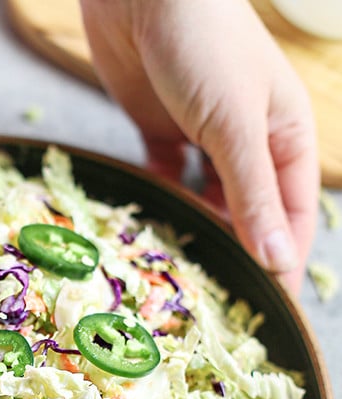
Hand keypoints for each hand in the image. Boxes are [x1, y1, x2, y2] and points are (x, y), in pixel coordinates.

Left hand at [80, 0, 318, 292]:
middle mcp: (247, 143)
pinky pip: (166, 179)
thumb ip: (254, 194)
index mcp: (285, 139)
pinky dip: (161, 201)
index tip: (264, 309)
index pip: (292, 218)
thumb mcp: (237, 125)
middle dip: (233, 251)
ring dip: (194, 230)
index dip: (281, 263)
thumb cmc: (204, 46)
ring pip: (204, 201)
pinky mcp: (160, 132)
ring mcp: (202, 139)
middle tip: (208, 298)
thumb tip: (278, 260)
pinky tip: (149, 226)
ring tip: (176, 268)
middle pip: (247, 214)